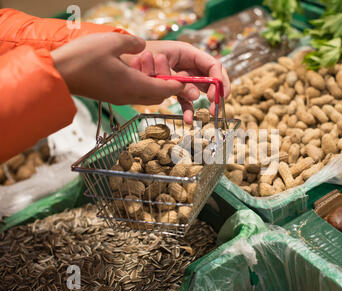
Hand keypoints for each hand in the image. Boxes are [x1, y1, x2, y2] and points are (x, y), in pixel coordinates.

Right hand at [51, 33, 185, 104]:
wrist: (58, 74)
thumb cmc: (83, 58)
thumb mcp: (112, 42)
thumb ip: (133, 43)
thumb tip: (143, 46)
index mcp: (134, 85)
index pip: (165, 89)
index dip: (177, 84)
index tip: (184, 77)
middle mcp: (130, 96)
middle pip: (158, 96)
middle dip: (167, 86)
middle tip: (169, 71)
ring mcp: (121, 98)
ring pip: (147, 97)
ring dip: (154, 86)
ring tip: (153, 69)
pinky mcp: (113, 96)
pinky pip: (135, 95)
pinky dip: (142, 86)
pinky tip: (137, 73)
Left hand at [123, 40, 230, 123]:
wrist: (121, 60)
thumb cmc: (140, 55)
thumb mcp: (160, 66)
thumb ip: (178, 80)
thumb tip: (195, 95)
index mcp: (187, 53)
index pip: (212, 65)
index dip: (218, 80)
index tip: (216, 96)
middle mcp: (188, 64)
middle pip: (211, 78)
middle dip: (216, 93)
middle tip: (215, 107)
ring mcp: (183, 76)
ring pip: (201, 90)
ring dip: (204, 103)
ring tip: (208, 114)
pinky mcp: (175, 87)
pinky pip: (186, 98)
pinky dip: (188, 109)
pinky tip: (188, 120)